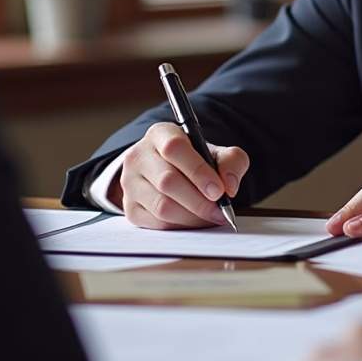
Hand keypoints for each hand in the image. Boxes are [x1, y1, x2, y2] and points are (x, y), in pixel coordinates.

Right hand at [117, 122, 247, 229]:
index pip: (174, 148)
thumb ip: (231, 161)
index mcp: (160, 134)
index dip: (198, 171)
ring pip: (162, 206)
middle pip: (167, 181)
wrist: (169, 171)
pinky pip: (157, 224)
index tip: (218, 190)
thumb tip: (229, 186)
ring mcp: (130, 183)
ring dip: (192, 217)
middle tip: (220, 210)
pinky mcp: (130, 208)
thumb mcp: (216, 153)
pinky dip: (181, 226)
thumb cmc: (193, 160)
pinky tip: (195, 221)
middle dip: (199, 201)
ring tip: (211, 216)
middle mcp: (139, 156)